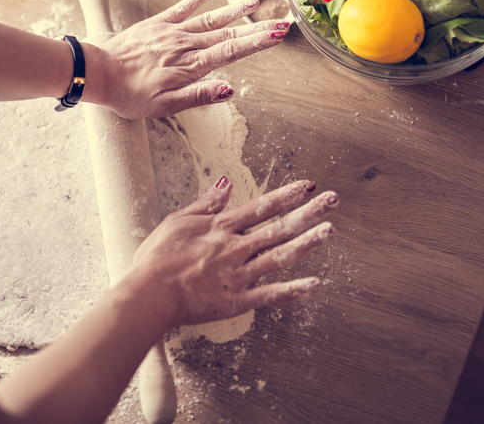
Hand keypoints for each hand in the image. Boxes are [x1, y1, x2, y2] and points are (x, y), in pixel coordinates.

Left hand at [91, 0, 289, 118]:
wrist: (96, 73)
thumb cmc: (130, 95)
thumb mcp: (165, 106)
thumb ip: (198, 96)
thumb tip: (230, 89)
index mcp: (191, 66)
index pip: (232, 52)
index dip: (258, 43)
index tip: (279, 34)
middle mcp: (185, 45)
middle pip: (228, 35)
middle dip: (257, 29)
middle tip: (283, 21)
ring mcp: (171, 32)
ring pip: (210, 19)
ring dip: (235, 10)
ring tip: (256, 0)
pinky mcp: (157, 24)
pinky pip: (182, 8)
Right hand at [131, 178, 335, 326]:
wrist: (150, 292)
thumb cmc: (157, 257)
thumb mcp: (178, 221)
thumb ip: (206, 203)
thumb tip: (225, 184)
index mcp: (221, 227)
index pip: (261, 206)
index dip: (286, 194)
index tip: (309, 185)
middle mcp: (236, 247)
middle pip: (278, 227)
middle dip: (308, 212)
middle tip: (333, 200)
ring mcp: (240, 274)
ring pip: (280, 257)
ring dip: (307, 243)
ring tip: (330, 231)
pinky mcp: (238, 300)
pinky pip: (271, 294)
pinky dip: (293, 290)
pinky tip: (315, 284)